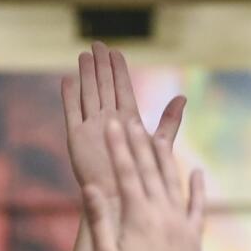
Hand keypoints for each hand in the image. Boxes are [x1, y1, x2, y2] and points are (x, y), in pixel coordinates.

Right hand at [63, 41, 185, 200]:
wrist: (121, 207)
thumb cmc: (143, 182)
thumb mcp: (158, 147)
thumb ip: (168, 122)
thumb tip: (183, 97)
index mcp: (128, 123)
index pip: (122, 89)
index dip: (118, 70)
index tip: (115, 51)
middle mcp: (109, 123)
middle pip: (103, 88)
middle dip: (100, 66)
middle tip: (96, 44)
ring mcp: (91, 130)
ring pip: (88, 95)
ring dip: (85, 75)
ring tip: (83, 55)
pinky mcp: (76, 141)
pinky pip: (72, 115)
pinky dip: (69, 98)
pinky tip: (67, 80)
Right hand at [82, 119, 205, 250]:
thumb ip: (99, 221)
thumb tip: (91, 187)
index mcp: (138, 219)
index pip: (127, 174)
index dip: (119, 148)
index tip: (113, 125)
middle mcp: (164, 216)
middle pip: (151, 171)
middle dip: (139, 144)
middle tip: (130, 119)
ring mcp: (182, 227)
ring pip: (174, 183)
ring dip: (165, 157)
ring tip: (158, 136)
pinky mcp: (194, 240)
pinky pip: (198, 207)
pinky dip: (196, 188)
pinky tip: (196, 171)